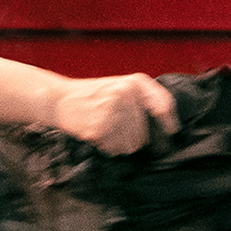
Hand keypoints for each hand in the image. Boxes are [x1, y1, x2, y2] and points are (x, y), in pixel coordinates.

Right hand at [42, 72, 178, 154]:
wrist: (60, 98)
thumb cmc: (91, 95)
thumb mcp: (119, 87)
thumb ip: (142, 100)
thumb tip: (167, 125)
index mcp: (135, 82)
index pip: (163, 105)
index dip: (168, 121)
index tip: (170, 131)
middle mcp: (126, 94)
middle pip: (145, 133)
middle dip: (134, 138)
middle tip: (115, 127)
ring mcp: (113, 110)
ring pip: (131, 144)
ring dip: (120, 144)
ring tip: (105, 130)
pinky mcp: (101, 126)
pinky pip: (115, 148)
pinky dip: (107, 147)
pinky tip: (98, 134)